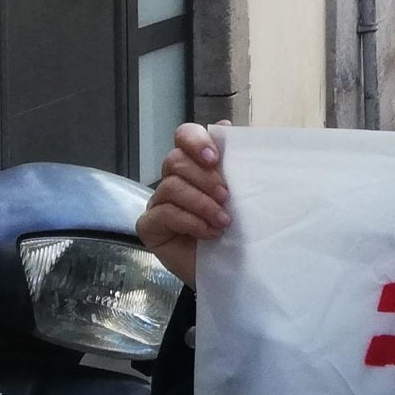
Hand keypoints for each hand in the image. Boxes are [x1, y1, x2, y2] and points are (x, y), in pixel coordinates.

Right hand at [135, 122, 229, 287]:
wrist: (235, 268)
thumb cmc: (240, 227)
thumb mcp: (245, 192)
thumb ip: (236, 161)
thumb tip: (223, 127)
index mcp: (196, 164)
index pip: (184, 135)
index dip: (196, 141)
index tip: (215, 159)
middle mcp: (174, 179)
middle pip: (175, 161)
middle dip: (205, 178)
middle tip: (227, 197)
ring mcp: (158, 203)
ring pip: (171, 186)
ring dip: (202, 203)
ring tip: (224, 221)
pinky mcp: (150, 227)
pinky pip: (164, 214)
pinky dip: (190, 222)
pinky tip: (210, 234)